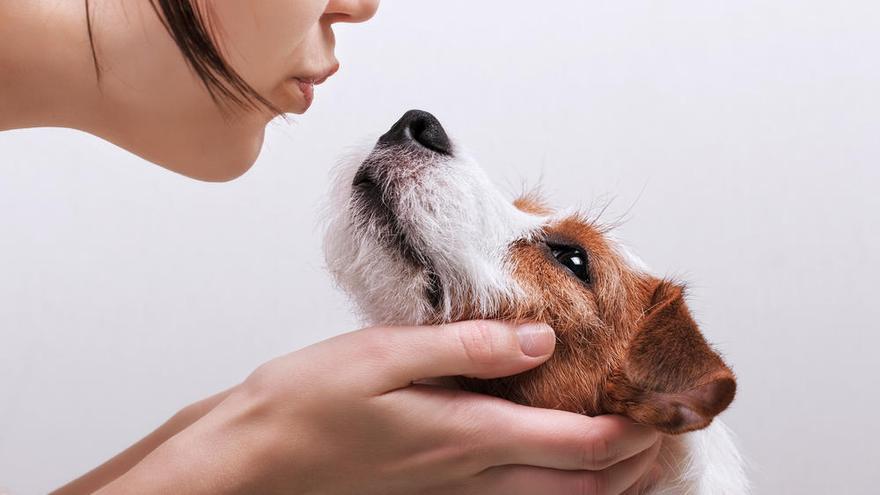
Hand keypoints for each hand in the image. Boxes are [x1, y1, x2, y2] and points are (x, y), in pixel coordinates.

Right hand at [97, 321, 660, 494]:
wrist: (256, 458)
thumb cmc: (309, 404)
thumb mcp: (385, 355)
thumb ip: (468, 347)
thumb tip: (540, 340)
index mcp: (468, 437)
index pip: (581, 445)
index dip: (635, 430)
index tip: (665, 404)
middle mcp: (471, 475)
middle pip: (583, 489)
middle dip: (637, 465)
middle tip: (666, 430)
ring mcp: (454, 491)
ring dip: (604, 480)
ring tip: (633, 447)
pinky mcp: (436, 490)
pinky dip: (557, 481)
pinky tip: (554, 456)